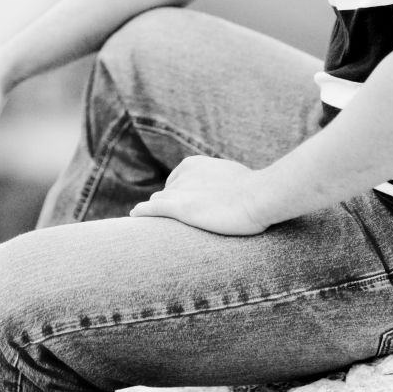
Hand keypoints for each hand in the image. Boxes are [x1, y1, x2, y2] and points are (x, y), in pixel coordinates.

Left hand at [129, 156, 268, 235]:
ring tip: (149, 227)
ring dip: (155, 213)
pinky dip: (142, 212)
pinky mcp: (179, 208)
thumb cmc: (253, 190)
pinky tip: (134, 216)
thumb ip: (219, 182)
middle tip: (168, 221)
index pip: (176, 180)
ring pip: (158, 202)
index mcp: (194, 164)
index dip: (177, 195)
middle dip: (166, 204)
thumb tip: (226, 191)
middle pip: (165, 192)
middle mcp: (183, 175)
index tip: (182, 207)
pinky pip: (151, 208)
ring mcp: (180, 191)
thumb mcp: (232, 177)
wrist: (259, 196)